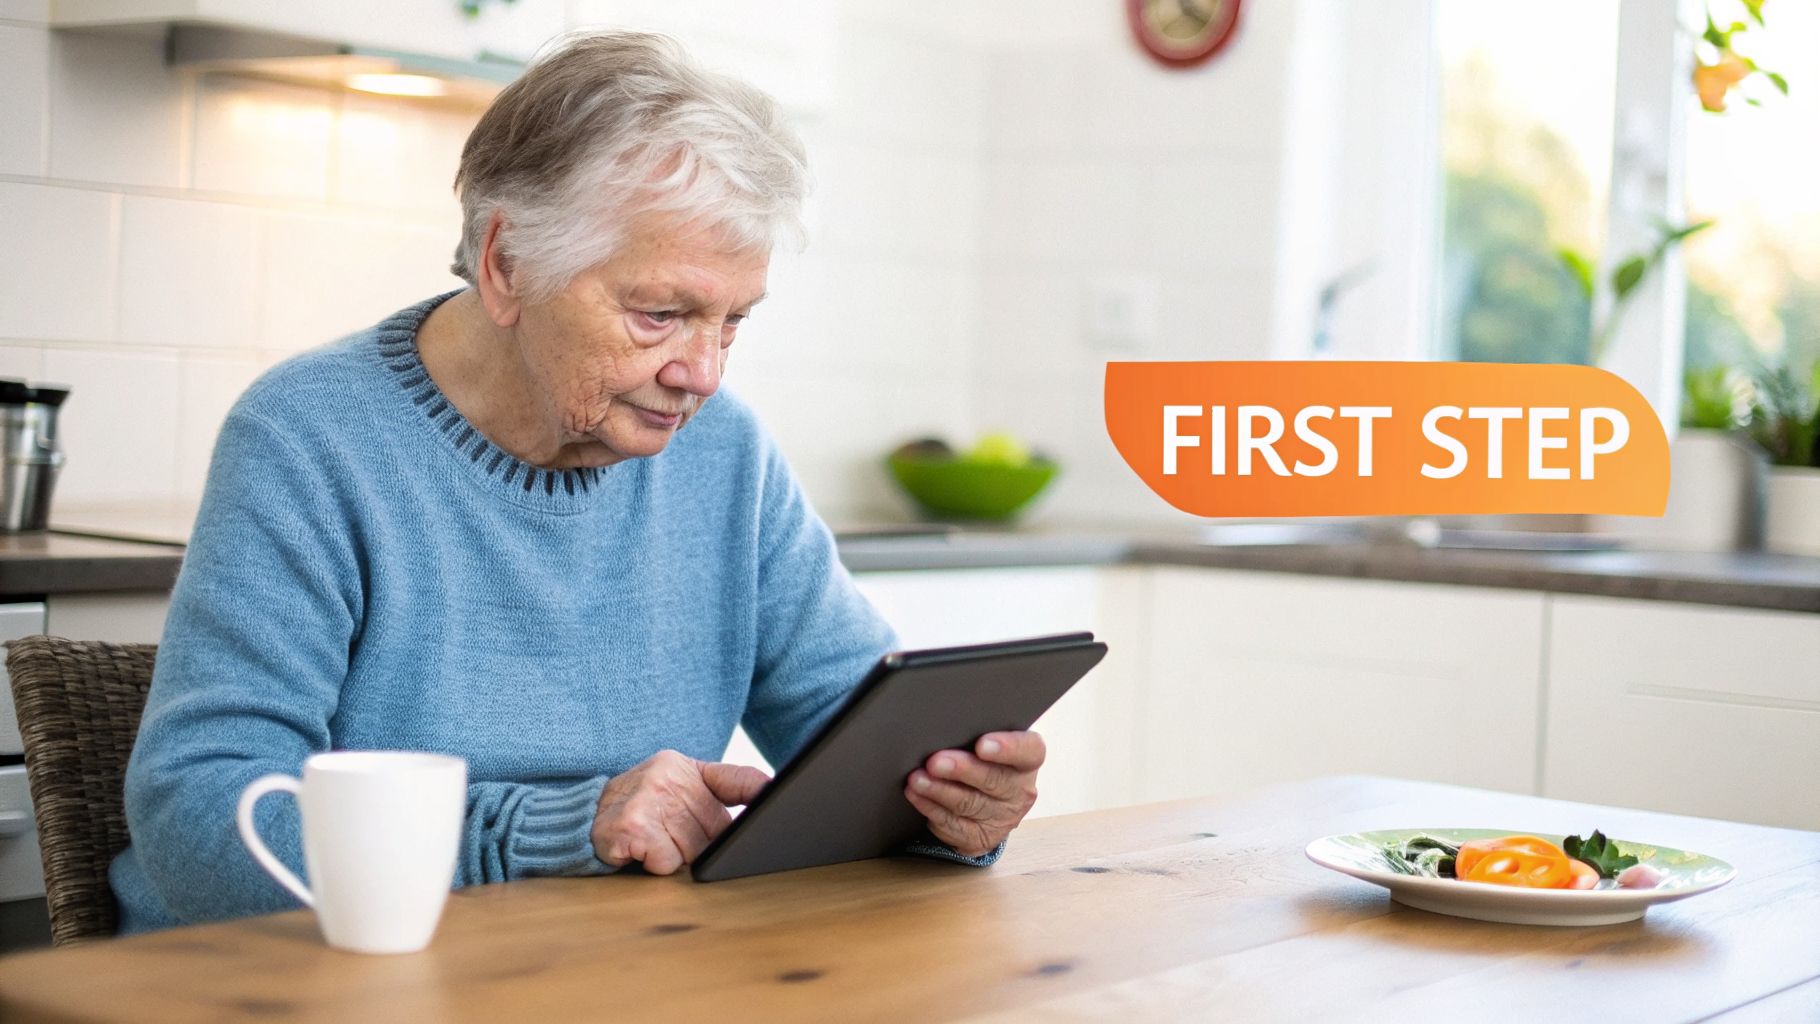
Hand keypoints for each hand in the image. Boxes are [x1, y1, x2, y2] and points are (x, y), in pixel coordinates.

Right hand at [591, 750, 769, 874]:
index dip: (761, 791)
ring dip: (674, 859)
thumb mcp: (671, 791)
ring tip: (651, 843)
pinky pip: (665, 862)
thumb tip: (756, 822)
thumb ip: (710, 799)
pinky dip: (653, 865)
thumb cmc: (635, 810)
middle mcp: (666, 777)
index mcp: (683, 768)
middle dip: (701, 847)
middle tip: (671, 839)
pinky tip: (636, 851)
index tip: (779, 797)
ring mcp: (647, 799)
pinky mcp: (630, 826)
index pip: (736, 779)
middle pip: (716, 833)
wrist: (578, 817)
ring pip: (692, 853)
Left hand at [903, 731, 1043, 857]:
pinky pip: (954, 824)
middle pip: (994, 780)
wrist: (986, 806)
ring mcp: (1002, 818)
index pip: (1029, 751)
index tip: (982, 745)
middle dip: (962, 770)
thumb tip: (945, 726)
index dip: (1008, 748)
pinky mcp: (980, 838)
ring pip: (969, 803)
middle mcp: (1020, 791)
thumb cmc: (984, 763)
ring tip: (917, 778)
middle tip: (935, 762)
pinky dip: (931, 808)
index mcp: (1027, 761)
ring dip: (939, 790)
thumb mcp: (989, 746)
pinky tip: (916, 795)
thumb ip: (975, 734)